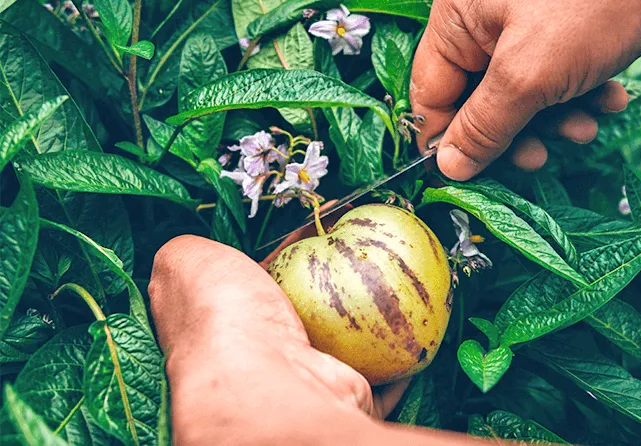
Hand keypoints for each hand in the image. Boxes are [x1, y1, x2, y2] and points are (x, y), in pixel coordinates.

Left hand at [148, 213, 489, 444]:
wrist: (265, 383)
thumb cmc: (224, 318)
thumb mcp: (189, 261)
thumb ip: (192, 252)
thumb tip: (198, 247)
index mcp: (225, 328)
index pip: (255, 285)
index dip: (282, 253)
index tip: (313, 225)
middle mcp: (264, 361)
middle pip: (302, 311)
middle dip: (330, 283)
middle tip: (357, 248)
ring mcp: (308, 381)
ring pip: (345, 342)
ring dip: (370, 316)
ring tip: (393, 278)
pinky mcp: (346, 394)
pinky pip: (383, 371)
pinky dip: (401, 352)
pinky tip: (412, 323)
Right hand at [411, 0, 640, 178]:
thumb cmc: (594, 5)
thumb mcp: (530, 75)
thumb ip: (485, 126)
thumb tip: (448, 167)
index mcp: (459, 19)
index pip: (431, 93)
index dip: (446, 139)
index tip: (467, 176)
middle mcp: (487, 20)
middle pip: (479, 99)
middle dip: (513, 133)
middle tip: (538, 157)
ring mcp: (528, 25)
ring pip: (524, 95)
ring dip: (555, 119)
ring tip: (587, 126)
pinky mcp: (568, 32)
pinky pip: (559, 78)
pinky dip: (582, 95)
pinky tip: (612, 98)